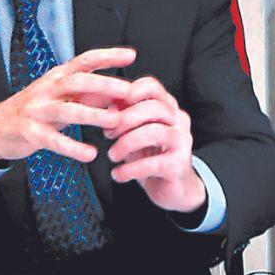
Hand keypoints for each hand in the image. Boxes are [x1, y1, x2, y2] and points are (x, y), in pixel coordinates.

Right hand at [0, 47, 134, 163]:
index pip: (84, 61)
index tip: (130, 56)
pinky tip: (90, 154)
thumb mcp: (58, 96)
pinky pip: (54, 140)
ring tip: (115, 121)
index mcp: (56, 77)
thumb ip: (87, 94)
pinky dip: (73, 148)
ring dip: (93, 115)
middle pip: (76, 81)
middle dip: (103, 84)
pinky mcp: (30, 133)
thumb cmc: (32, 110)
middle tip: (127, 91)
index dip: (107, 57)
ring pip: (67, 110)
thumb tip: (118, 93)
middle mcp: (46, 90)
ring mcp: (37, 111)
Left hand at [104, 76, 205, 213]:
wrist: (172, 187)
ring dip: (126, 143)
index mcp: (166, 107)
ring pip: (154, 132)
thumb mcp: (131, 131)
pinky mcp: (178, 165)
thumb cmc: (149, 154)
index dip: (127, 93)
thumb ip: (118, 114)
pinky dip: (129, 169)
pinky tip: (118, 174)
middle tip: (107, 134)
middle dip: (124, 120)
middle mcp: (178, 121)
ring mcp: (182, 142)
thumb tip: (93, 99)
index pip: (150, 86)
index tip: (108, 109)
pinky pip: (153, 163)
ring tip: (112, 155)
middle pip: (152, 108)